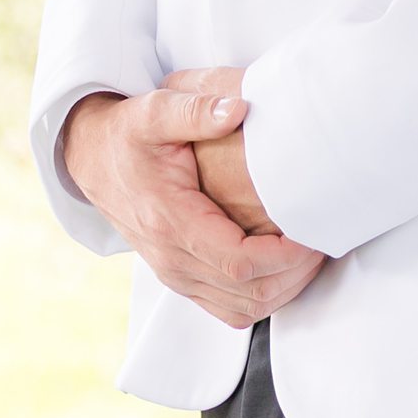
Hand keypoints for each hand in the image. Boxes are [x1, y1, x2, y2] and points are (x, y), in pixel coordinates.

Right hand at [60, 86, 324, 329]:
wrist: (91, 158)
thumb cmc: (127, 134)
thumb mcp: (154, 111)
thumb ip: (195, 110)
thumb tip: (239, 107)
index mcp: (170, 221)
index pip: (239, 261)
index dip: (285, 255)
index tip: (314, 232)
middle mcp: (171, 259)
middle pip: (248, 293)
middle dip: (296, 274)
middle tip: (326, 241)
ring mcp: (175, 275)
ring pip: (242, 309)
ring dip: (284, 290)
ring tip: (311, 256)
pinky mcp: (180, 279)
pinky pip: (229, 309)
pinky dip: (263, 297)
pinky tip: (284, 268)